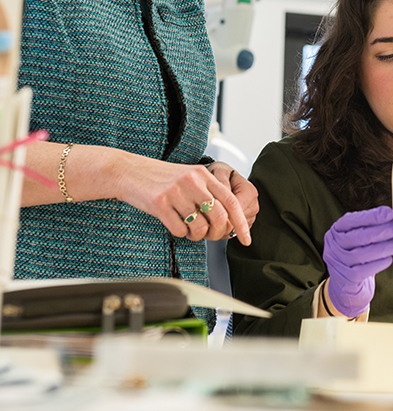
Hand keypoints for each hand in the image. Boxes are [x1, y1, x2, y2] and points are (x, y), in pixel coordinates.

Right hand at [112, 152, 251, 244]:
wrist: (128, 171)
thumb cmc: (161, 179)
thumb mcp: (188, 177)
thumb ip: (208, 193)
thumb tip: (228, 221)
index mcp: (203, 174)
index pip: (231, 201)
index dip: (241, 222)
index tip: (246, 239)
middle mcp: (192, 181)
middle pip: (218, 218)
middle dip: (216, 233)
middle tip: (208, 235)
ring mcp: (176, 192)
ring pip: (199, 227)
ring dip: (195, 234)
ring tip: (187, 227)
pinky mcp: (160, 203)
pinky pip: (179, 230)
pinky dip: (179, 232)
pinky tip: (172, 222)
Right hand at [323, 206, 392, 317]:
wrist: (346, 285)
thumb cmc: (357, 255)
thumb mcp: (357, 238)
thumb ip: (368, 228)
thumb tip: (392, 218)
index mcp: (336, 231)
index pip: (351, 221)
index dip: (371, 216)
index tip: (389, 213)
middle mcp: (333, 246)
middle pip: (358, 237)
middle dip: (381, 230)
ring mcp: (338, 263)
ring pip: (362, 254)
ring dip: (384, 247)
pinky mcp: (346, 279)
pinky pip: (364, 270)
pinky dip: (379, 263)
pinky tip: (389, 258)